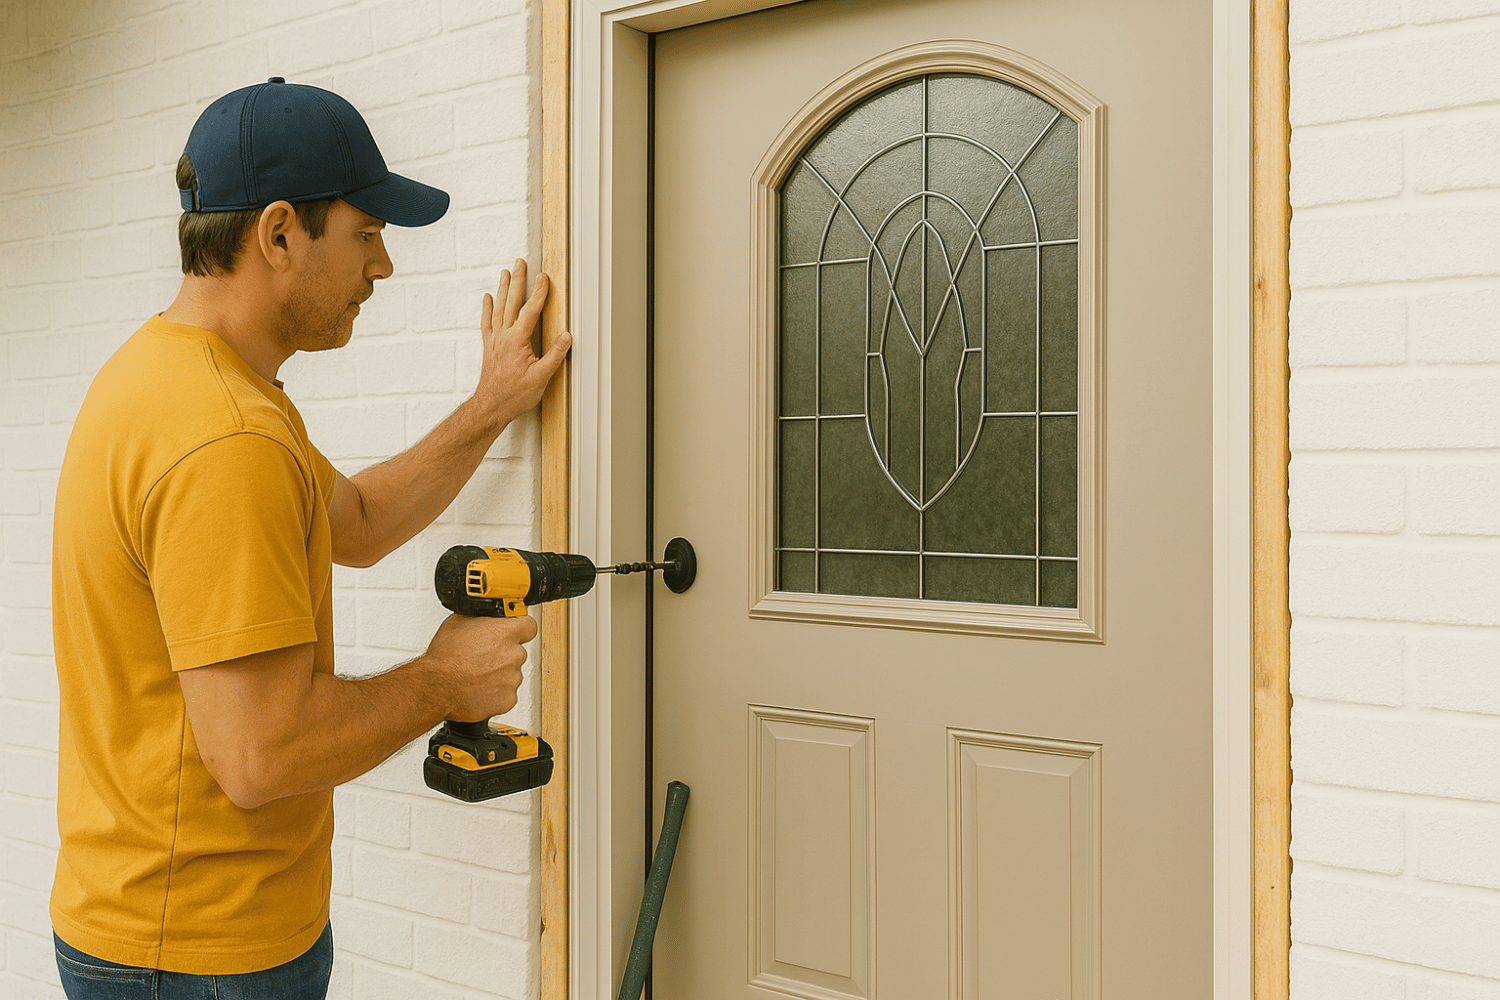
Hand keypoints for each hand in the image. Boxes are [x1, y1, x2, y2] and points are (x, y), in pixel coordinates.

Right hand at [425, 612, 537, 722]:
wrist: (435, 687)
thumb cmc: (444, 658)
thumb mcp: (458, 623)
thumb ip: (480, 619)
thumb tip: (484, 617)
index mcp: (505, 632)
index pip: (528, 626)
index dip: (519, 630)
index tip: (513, 633)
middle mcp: (513, 654)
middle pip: (517, 652)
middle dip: (503, 655)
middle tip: (483, 658)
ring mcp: (513, 678)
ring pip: (511, 674)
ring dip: (499, 674)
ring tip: (476, 675)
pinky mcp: (508, 698)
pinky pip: (507, 693)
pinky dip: (496, 693)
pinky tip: (479, 688)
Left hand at [475, 258, 571, 429]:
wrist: (490, 406)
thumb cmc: (514, 395)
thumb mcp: (541, 377)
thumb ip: (555, 355)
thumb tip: (566, 336)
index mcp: (517, 341)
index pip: (530, 311)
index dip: (539, 292)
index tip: (544, 277)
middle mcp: (503, 336)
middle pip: (511, 302)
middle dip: (517, 281)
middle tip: (519, 263)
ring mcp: (494, 340)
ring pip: (498, 308)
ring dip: (503, 289)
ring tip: (506, 272)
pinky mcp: (488, 347)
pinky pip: (487, 322)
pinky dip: (487, 309)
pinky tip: (487, 298)